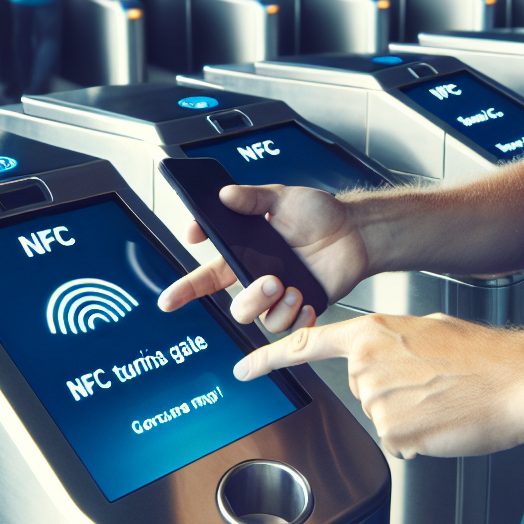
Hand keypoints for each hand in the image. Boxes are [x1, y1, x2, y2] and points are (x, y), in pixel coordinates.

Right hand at [158, 183, 369, 333]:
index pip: (207, 277)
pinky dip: (299, 319)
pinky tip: (308, 302)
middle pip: (237, 307)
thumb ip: (252, 198)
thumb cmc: (318, 214)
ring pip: (262, 321)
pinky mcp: (303, 307)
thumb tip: (224, 195)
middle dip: (250, 298)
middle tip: (271, 280)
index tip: (169, 300)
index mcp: (246, 254)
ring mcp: (281, 296)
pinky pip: (292, 328)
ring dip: (276, 308)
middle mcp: (260, 278)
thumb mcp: (282, 197)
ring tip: (294, 289)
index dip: (186, 290)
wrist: (355, 230)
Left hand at [233, 313, 523, 458]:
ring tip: (446, 398)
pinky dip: (422, 436)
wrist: (519, 381)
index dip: (268, 358)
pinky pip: (400, 442)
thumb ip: (395, 344)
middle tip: (433, 384)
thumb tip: (388, 363)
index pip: (305, 344)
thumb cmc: (484, 357)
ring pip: (383, 417)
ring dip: (410, 415)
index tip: (243, 368)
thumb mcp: (430, 331)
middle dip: (394, 392)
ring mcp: (378, 401)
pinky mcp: (394, 433)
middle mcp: (367, 365)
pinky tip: (445, 420)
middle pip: (363, 389)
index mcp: (373, 333)